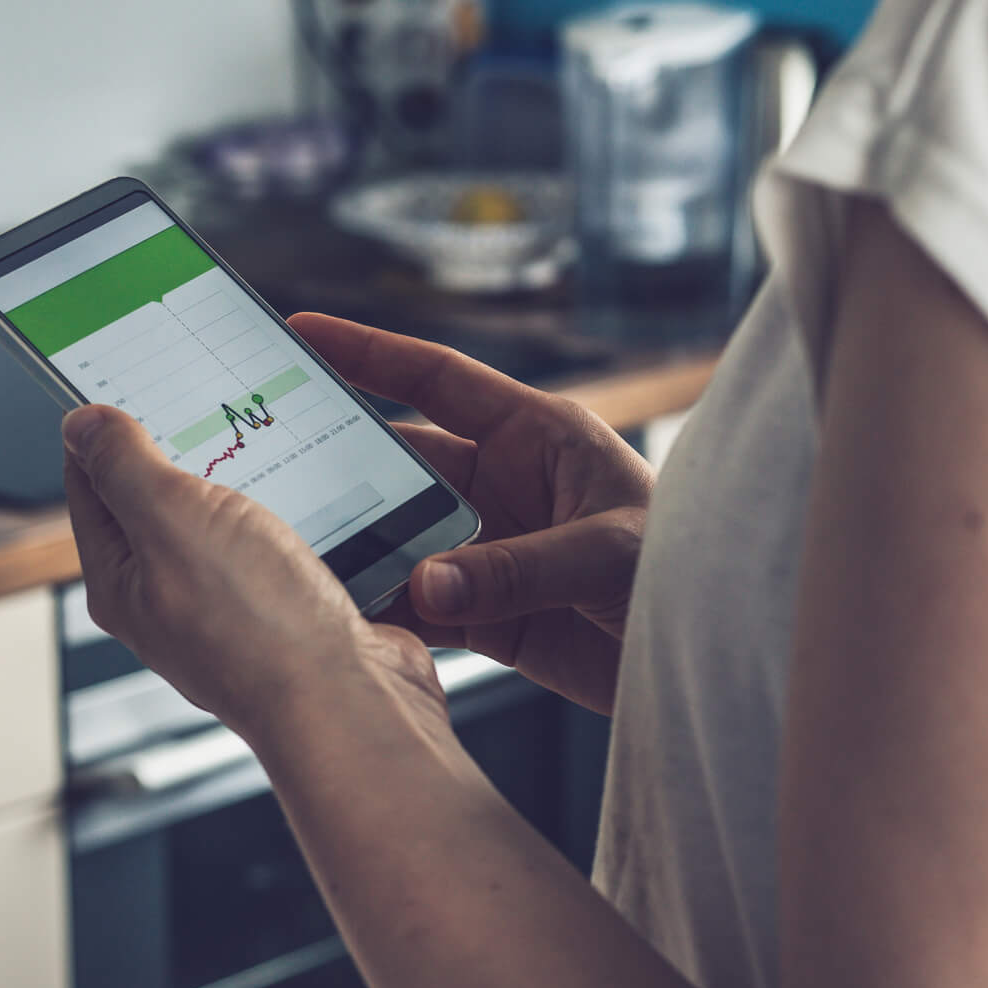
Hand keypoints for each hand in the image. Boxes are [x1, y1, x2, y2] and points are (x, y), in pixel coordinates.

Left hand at [60, 405, 446, 744]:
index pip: (93, 484)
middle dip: (193, 445)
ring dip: (261, 480)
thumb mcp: (173, 520)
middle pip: (167, 499)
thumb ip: (125, 466)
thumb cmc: (259, 628)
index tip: (137, 378)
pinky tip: (329, 494)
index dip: (108, 427)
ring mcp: (239, 609)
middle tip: (219, 399)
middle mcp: (174, 599)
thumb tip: (83, 424)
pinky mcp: (298, 613)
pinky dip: (309, 514)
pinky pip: (296, 545)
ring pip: (239, 519)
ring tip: (282, 445)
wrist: (352, 702)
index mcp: (123, 580)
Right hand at [292, 313, 652, 714]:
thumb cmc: (690, 572)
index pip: (440, 381)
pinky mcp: (493, 618)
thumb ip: (517, 567)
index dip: (370, 355)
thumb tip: (426, 582)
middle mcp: (508, 487)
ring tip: (290, 549)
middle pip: (404, 465)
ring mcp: (494, 552)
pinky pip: (421, 606)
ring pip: (402, 538)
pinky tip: (340, 615)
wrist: (722, 655)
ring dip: (355, 547)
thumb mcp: (608, 555)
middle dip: (340, 464)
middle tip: (266, 460)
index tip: (303, 332)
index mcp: (540, 436)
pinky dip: (383, 612)